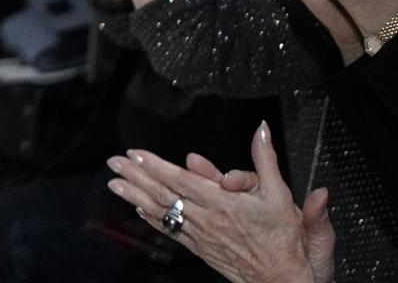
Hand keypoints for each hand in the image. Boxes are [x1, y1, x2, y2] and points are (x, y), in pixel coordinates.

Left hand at [108, 123, 333, 282]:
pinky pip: (171, 231)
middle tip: (114, 163)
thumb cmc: (282, 238)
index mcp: (223, 202)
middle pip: (164, 193)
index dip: (156, 166)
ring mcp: (200, 234)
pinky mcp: (199, 247)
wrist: (282, 279)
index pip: (181, 180)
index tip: (136, 154)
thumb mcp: (280, 193)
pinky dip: (152, 219)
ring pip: (162, 212)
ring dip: (135, 196)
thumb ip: (266, 159)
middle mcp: (207, 218)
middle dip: (136, 176)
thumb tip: (262, 129)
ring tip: (115, 184)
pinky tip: (138, 209)